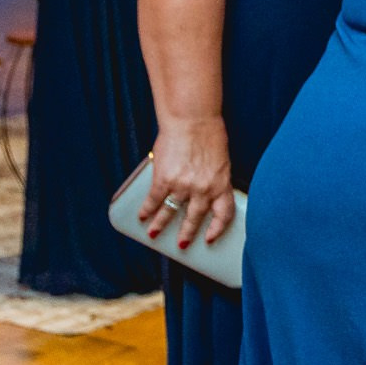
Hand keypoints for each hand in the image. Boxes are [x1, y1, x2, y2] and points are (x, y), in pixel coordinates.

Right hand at [139, 116, 236, 248]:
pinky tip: (142, 215)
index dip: (217, 228)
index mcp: (221, 184)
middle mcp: (203, 189)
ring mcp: (182, 186)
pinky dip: (147, 209)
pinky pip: (154, 200)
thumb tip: (205, 191)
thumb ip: (213, 178)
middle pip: (195, 218)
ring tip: (154, 234)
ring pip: (170, 213)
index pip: (223, 214)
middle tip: (182, 244)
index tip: (210, 238)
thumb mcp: (220, 160)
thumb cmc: (209, 134)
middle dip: (187, 234)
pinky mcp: (164, 179)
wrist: (192, 119)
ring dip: (161, 225)